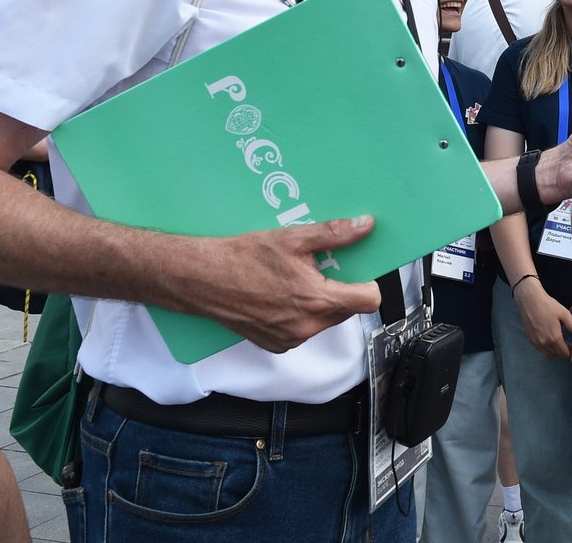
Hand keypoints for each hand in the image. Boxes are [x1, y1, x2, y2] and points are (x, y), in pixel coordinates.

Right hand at [192, 216, 383, 353]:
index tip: (360, 271)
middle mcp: (306, 326)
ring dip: (319, 302)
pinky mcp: (275, 345)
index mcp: (317, 301)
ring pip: (325, 321)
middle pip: (347, 310)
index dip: (369, 283)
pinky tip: (280, 295)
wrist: (202, 279)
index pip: (369, 301)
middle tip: (320, 267)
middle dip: (340, 289)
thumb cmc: (243, 257)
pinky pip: (303, 330)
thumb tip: (365, 227)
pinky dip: (299, 314)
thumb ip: (335, 234)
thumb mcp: (293, 238)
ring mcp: (290, 339)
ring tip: (296, 279)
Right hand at [514, 275, 571, 361]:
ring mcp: (536, 342)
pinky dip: (547, 348)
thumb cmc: (548, 305)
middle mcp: (544, 343)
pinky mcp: (530, 339)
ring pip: (548, 354)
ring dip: (555, 352)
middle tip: (570, 345)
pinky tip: (550, 339)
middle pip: (557, 355)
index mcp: (554, 338)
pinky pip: (541, 350)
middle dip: (565, 352)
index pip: (565, 353)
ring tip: (560, 343)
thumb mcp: (564, 314)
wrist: (530, 300)